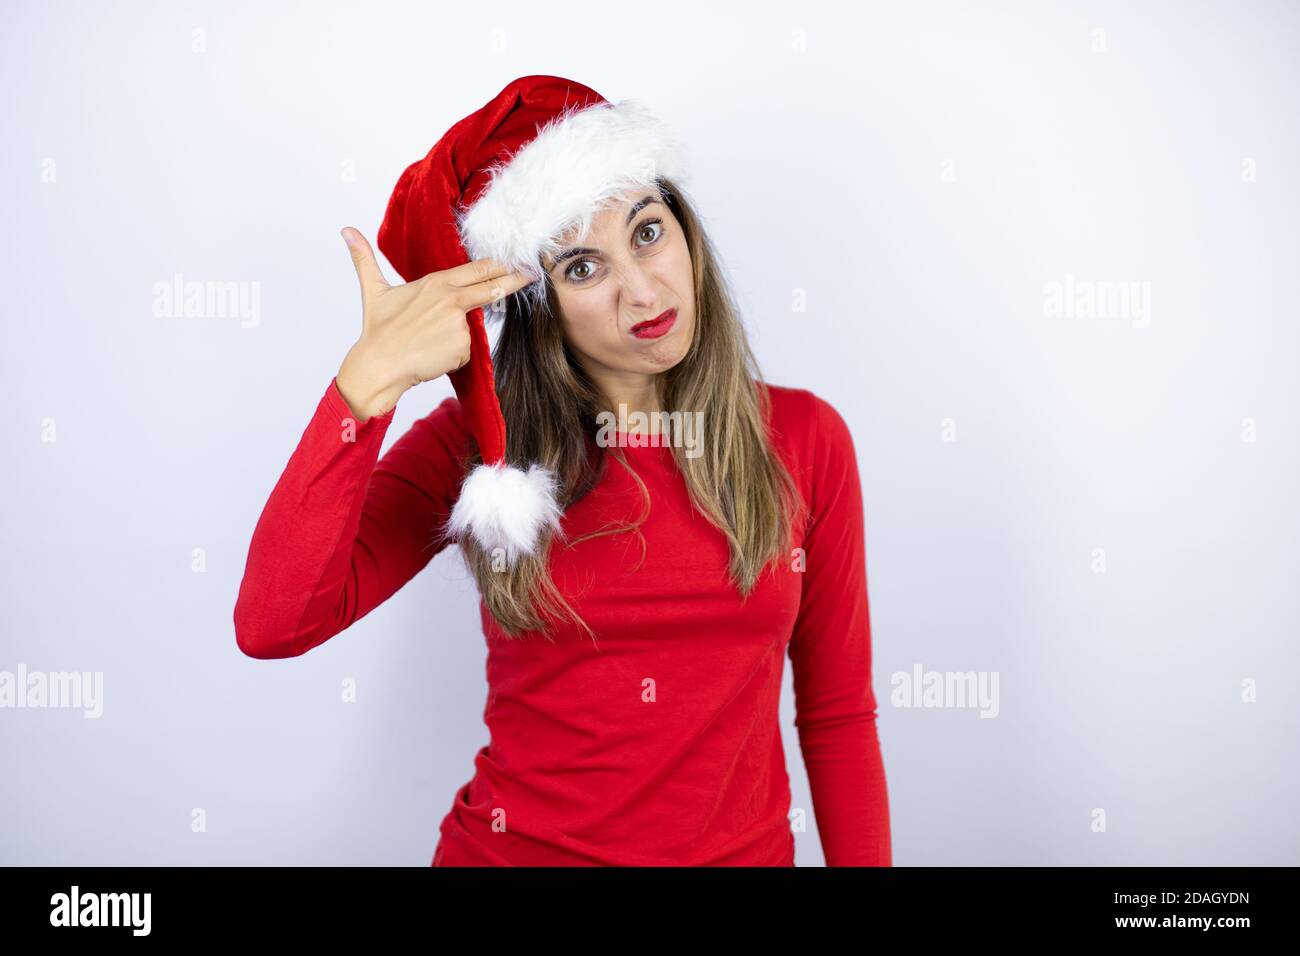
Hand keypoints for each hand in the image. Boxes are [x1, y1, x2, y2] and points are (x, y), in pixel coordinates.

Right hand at [334, 226, 536, 420]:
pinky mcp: (462, 347)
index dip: (499, 266)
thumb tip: (346, 230)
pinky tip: (431, 355)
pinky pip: (464, 352)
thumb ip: (364, 258)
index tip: (518, 261)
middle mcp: (451, 299)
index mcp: (436, 283)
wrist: (377, 365)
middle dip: (514, 280)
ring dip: (453, 338)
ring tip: (426, 341)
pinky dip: (452, 356)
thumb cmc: (377, 330)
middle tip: (531, 274)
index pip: (476, 270)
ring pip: (468, 330)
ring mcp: (458, 324)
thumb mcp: (373, 290)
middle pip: (491, 287)